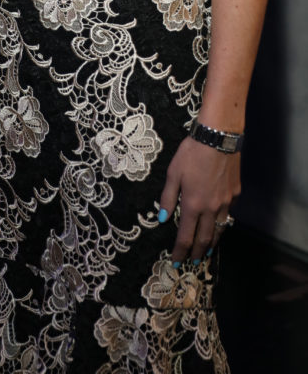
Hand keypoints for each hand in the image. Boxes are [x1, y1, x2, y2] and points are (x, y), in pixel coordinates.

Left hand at [158, 136, 240, 262]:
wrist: (218, 138)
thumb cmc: (192, 153)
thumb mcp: (173, 173)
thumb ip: (169, 198)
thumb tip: (164, 219)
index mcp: (193, 204)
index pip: (186, 236)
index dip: (180, 251)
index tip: (176, 262)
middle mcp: (211, 208)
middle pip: (205, 238)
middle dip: (198, 253)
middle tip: (193, 261)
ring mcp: (226, 202)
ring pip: (219, 229)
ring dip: (213, 242)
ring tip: (208, 251)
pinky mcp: (235, 193)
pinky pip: (228, 213)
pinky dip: (222, 223)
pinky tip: (219, 223)